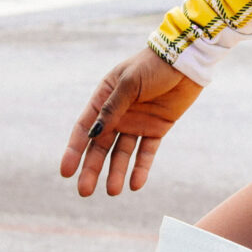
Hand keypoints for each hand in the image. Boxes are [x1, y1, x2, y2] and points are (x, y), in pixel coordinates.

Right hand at [60, 47, 200, 196]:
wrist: (186, 60)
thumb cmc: (152, 65)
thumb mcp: (129, 83)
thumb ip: (113, 109)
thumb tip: (94, 134)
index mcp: (103, 99)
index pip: (84, 129)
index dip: (74, 151)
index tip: (66, 172)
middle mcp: (117, 114)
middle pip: (100, 147)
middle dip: (91, 169)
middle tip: (84, 191)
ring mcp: (137, 123)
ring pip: (122, 153)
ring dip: (116, 172)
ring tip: (113, 191)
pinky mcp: (157, 128)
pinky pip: (146, 152)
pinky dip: (141, 168)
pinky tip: (135, 184)